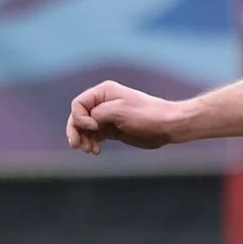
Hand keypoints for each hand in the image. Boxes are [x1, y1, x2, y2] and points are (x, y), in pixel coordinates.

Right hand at [66, 81, 187, 152]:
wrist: (167, 126)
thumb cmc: (146, 115)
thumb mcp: (120, 111)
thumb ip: (98, 113)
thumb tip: (86, 121)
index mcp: (103, 92)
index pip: (78, 104)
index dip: (80, 118)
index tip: (94, 127)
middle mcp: (102, 103)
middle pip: (78, 117)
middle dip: (76, 131)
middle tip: (77, 146)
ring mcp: (106, 117)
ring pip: (85, 128)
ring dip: (83, 139)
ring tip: (89, 150)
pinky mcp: (112, 129)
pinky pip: (95, 136)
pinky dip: (92, 143)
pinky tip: (95, 151)